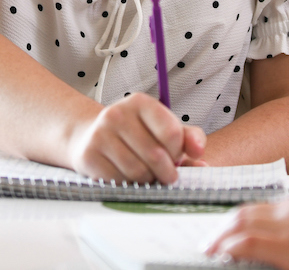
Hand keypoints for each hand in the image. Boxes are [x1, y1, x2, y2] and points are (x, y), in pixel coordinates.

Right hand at [67, 93, 206, 183]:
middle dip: (166, 172)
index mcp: (140, 102)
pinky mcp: (88, 156)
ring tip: (147, 175)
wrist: (89, 136)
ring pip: (138, 171)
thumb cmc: (135, 134)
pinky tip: (128, 177)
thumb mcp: (162, 128)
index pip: (172, 133)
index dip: (178, 152)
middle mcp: (117, 114)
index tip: (175, 157)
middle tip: (166, 175)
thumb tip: (200, 155)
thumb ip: (188, 138)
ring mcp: (100, 134)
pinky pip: (119, 181)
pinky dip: (129, 186)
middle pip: (156, 155)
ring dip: (148, 180)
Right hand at [206, 193, 288, 269]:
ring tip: (229, 230)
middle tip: (209, 243)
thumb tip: (269, 260)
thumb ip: (286, 265)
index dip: (222, 249)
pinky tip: (265, 219)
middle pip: (244, 219)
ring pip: (260, 206)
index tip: (211, 256)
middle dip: (222, 231)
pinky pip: (280, 202)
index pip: (243, 243)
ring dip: (239, 218)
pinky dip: (263, 210)